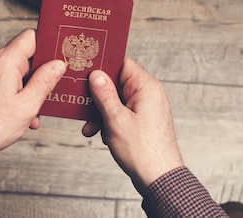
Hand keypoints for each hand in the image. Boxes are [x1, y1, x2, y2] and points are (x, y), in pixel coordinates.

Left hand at [0, 29, 65, 161]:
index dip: (46, 46)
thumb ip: (45, 81)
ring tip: (31, 111)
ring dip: (26, 88)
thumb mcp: (27, 105)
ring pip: (14, 70)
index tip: (56, 61)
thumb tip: (57, 65)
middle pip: (24, 56)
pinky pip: (2, 79)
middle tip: (46, 94)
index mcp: (4, 61)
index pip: (30, 36)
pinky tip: (18, 112)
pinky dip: (13, 92)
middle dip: (37, 75)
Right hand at [82, 58, 182, 193]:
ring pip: (117, 100)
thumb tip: (96, 75)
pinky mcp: (143, 121)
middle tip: (83, 104)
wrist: (159, 179)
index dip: (103, 67)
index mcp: (146, 87)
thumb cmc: (143, 151)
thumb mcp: (115, 119)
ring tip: (91, 126)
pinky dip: (109, 121)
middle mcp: (149, 94)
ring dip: (101, 112)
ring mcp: (146, 108)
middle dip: (98, 95)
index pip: (122, 64)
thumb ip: (104, 94)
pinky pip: (122, 113)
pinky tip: (100, 133)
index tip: (86, 72)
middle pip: (117, 83)